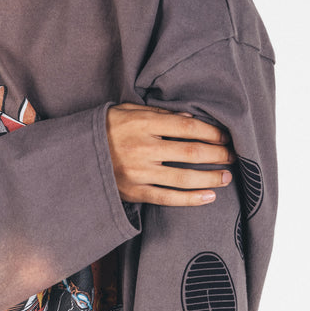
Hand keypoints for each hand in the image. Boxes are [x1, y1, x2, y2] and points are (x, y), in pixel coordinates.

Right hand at [106, 103, 233, 205]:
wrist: (75, 155)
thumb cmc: (105, 129)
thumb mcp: (127, 111)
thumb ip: (158, 113)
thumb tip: (189, 118)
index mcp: (142, 124)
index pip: (187, 127)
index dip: (211, 132)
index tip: (226, 136)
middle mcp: (143, 148)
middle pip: (191, 152)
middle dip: (217, 154)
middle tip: (234, 156)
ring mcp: (139, 173)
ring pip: (183, 177)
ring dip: (210, 177)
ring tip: (226, 177)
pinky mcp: (134, 192)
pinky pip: (168, 198)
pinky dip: (190, 199)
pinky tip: (208, 197)